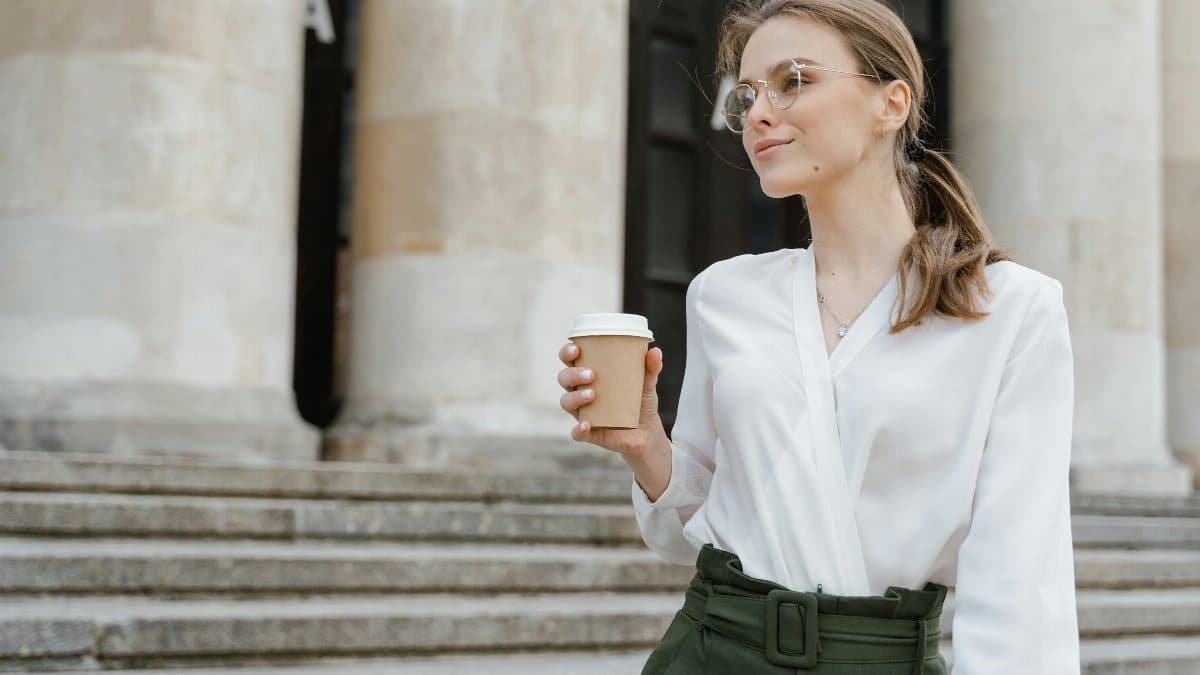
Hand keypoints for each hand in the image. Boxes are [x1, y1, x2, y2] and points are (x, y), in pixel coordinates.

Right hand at [557, 341, 667, 460]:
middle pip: (564, 378)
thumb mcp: (647, 383)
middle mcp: (580, 391)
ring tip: (592, 394)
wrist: (647, 432)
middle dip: (572, 374)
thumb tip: (655, 352)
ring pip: (566, 402)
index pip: (569, 359)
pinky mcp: (590, 432)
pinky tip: (586, 425)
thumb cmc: (640, 401)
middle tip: (591, 374)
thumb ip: (651, 368)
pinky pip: (577, 432)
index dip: (567, 352)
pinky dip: (578, 430)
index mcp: (589, 374)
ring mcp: (583, 412)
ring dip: (575, 397)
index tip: (576, 349)